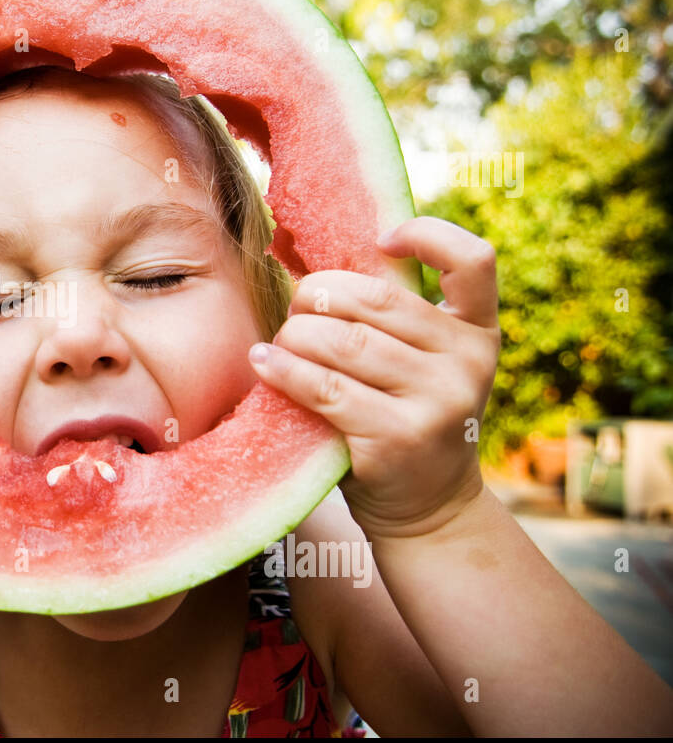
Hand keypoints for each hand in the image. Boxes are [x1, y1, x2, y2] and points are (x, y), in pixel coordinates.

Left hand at [248, 216, 501, 537]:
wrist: (429, 508)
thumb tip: (300, 252)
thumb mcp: (421, 365)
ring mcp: (438, 401)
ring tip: (277, 341)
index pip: (473, 261)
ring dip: (296, 334)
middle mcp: (467, 362)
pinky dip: (284, 369)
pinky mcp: (397, 437)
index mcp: (477, 332)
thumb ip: (389, 318)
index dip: (427, 234)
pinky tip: (264, 361)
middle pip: (376, 300)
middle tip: (296, 306)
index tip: (380, 240)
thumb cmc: (406, 417)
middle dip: (320, 293)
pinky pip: (324, 388)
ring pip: (344, 342)